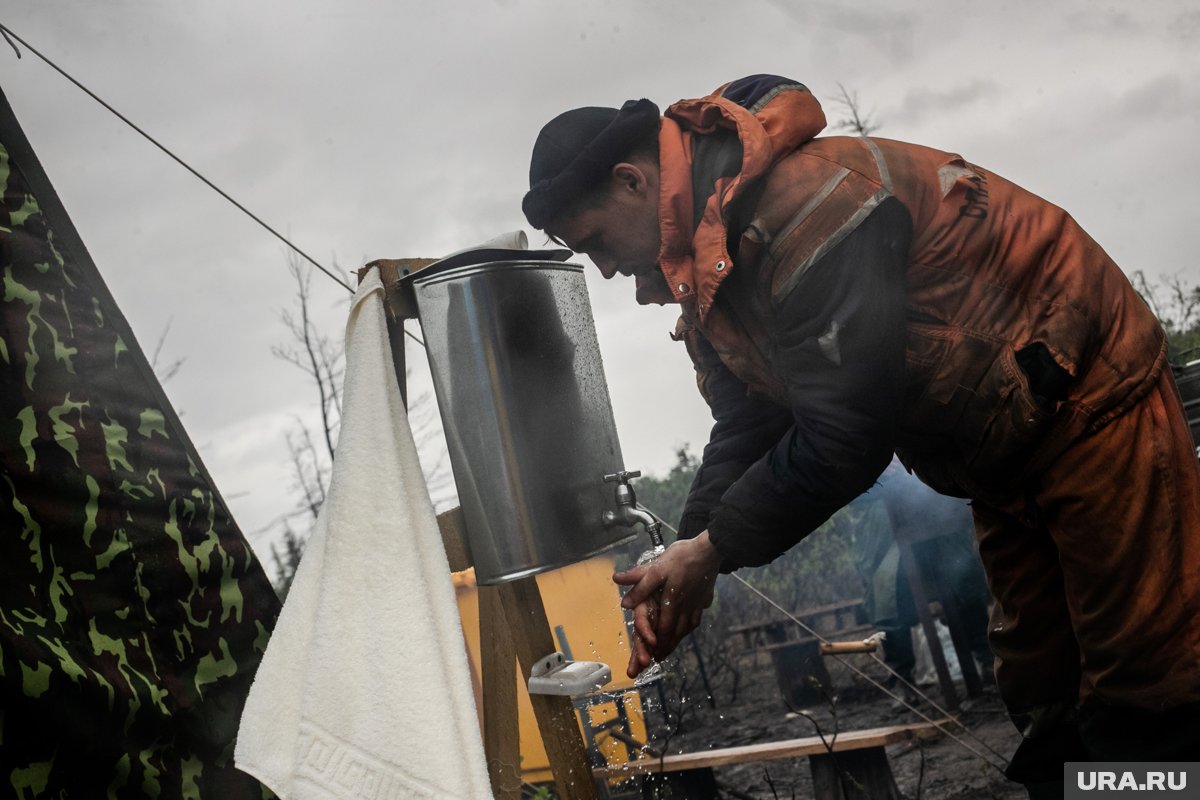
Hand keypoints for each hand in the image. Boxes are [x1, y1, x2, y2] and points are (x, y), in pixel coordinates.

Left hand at [613, 531, 721, 677]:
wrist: (710, 549)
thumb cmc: (682, 557)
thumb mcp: (656, 568)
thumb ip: (640, 585)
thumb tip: (625, 602)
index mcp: (672, 602)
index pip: (663, 629)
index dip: (657, 644)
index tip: (651, 655)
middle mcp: (684, 607)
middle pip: (675, 632)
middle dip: (666, 647)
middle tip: (658, 658)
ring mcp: (696, 604)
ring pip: (686, 628)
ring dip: (677, 640)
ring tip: (671, 648)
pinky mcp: (703, 598)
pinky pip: (697, 618)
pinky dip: (690, 627)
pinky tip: (688, 628)